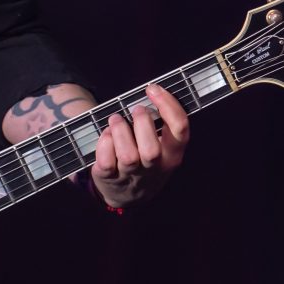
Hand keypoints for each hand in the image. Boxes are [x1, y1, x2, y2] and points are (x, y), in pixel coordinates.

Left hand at [88, 83, 189, 208]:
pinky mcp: (110, 178)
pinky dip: (104, 144)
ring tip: (116, 120)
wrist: (128, 194)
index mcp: (173, 155)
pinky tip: (107, 136)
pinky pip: (106, 161)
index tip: (153, 89)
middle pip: (151, 150)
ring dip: (120, 131)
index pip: (180, 129)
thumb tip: (152, 91)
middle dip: (141, 123)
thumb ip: (161, 123)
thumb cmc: (146, 160)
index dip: (167, 104)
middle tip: (135, 109)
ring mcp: (132, 175)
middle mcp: (155, 168)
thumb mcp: (163, 146)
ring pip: (128, 156)